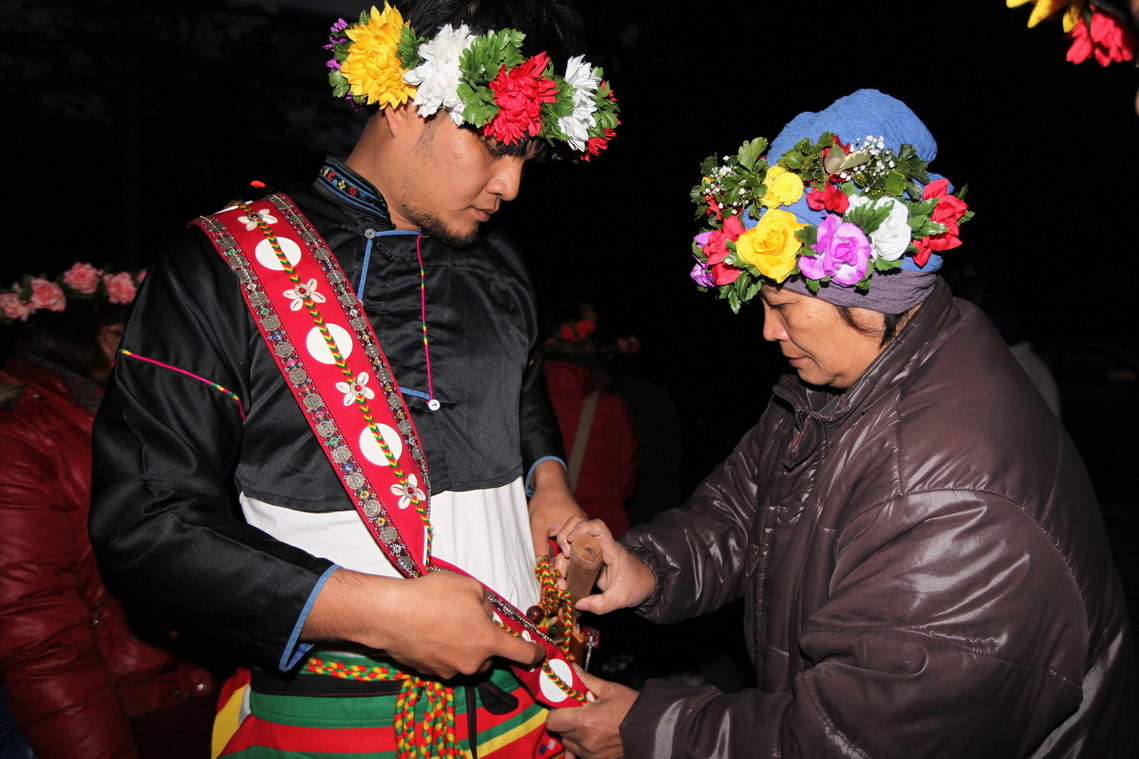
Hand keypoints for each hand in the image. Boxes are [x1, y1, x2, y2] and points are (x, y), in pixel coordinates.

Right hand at [303, 569, 544, 678]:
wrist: (390, 614)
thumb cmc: (433, 596)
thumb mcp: (470, 587)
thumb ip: (487, 603)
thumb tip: (487, 614)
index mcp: (488, 642)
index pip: (522, 655)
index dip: (534, 653)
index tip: (538, 652)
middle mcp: (472, 663)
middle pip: (490, 657)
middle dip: (485, 642)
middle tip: (468, 619)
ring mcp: (449, 671)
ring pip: (466, 660)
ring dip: (463, 646)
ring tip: (443, 622)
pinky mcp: (429, 673)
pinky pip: (444, 662)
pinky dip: (442, 650)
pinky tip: (428, 631)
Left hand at [528, 459, 587, 558]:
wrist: (551, 484)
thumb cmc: (545, 501)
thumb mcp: (537, 524)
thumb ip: (539, 545)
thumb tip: (540, 564)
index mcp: (579, 528)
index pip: (573, 554)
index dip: (561, 564)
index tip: (550, 571)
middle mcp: (584, 529)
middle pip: (575, 553)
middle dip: (563, 560)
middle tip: (551, 568)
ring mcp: (582, 528)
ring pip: (573, 548)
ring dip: (562, 553)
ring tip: (553, 560)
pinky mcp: (578, 528)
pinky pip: (572, 541)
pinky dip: (564, 546)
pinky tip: (556, 551)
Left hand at [547, 669, 636, 758]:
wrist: (653, 728)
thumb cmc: (632, 708)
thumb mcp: (609, 690)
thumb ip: (587, 680)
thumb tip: (573, 669)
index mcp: (584, 721)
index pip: (553, 721)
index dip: (556, 711)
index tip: (564, 704)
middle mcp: (584, 740)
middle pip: (560, 731)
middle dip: (565, 720)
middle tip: (578, 710)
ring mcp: (591, 753)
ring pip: (569, 743)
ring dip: (572, 733)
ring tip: (588, 723)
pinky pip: (580, 753)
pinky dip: (581, 745)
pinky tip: (590, 737)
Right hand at [557, 520, 655, 614]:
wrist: (644, 586)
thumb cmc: (636, 587)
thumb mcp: (620, 599)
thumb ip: (601, 604)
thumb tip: (578, 604)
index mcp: (611, 550)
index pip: (598, 528)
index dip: (582, 528)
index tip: (571, 540)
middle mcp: (599, 549)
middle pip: (578, 531)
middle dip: (565, 541)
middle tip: (565, 558)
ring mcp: (591, 556)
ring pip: (570, 547)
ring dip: (561, 560)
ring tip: (561, 578)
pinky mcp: (587, 565)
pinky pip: (571, 560)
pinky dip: (563, 568)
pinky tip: (561, 582)